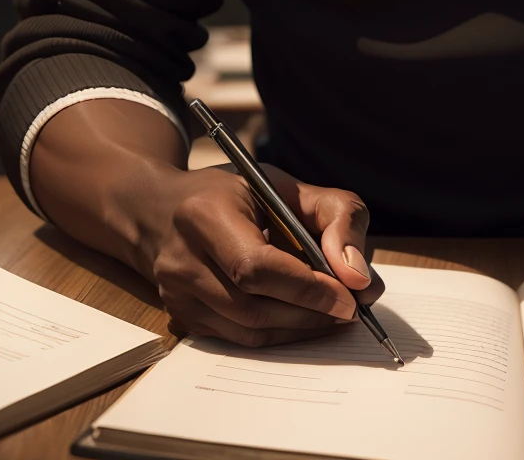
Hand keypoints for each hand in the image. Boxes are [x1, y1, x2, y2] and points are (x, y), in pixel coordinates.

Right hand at [136, 162, 383, 347]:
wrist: (164, 210)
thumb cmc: (236, 193)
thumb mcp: (290, 185)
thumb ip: (337, 217)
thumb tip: (359, 277)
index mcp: (205, 214)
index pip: (255, 267)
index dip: (306, 288)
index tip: (349, 298)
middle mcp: (182, 259)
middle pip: (253, 306)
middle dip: (310, 313)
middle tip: (351, 310)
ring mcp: (176, 294)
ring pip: (247, 331)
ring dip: (298, 329)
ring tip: (333, 315)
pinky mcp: (181, 317)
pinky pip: (237, 339)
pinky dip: (277, 334)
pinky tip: (302, 319)